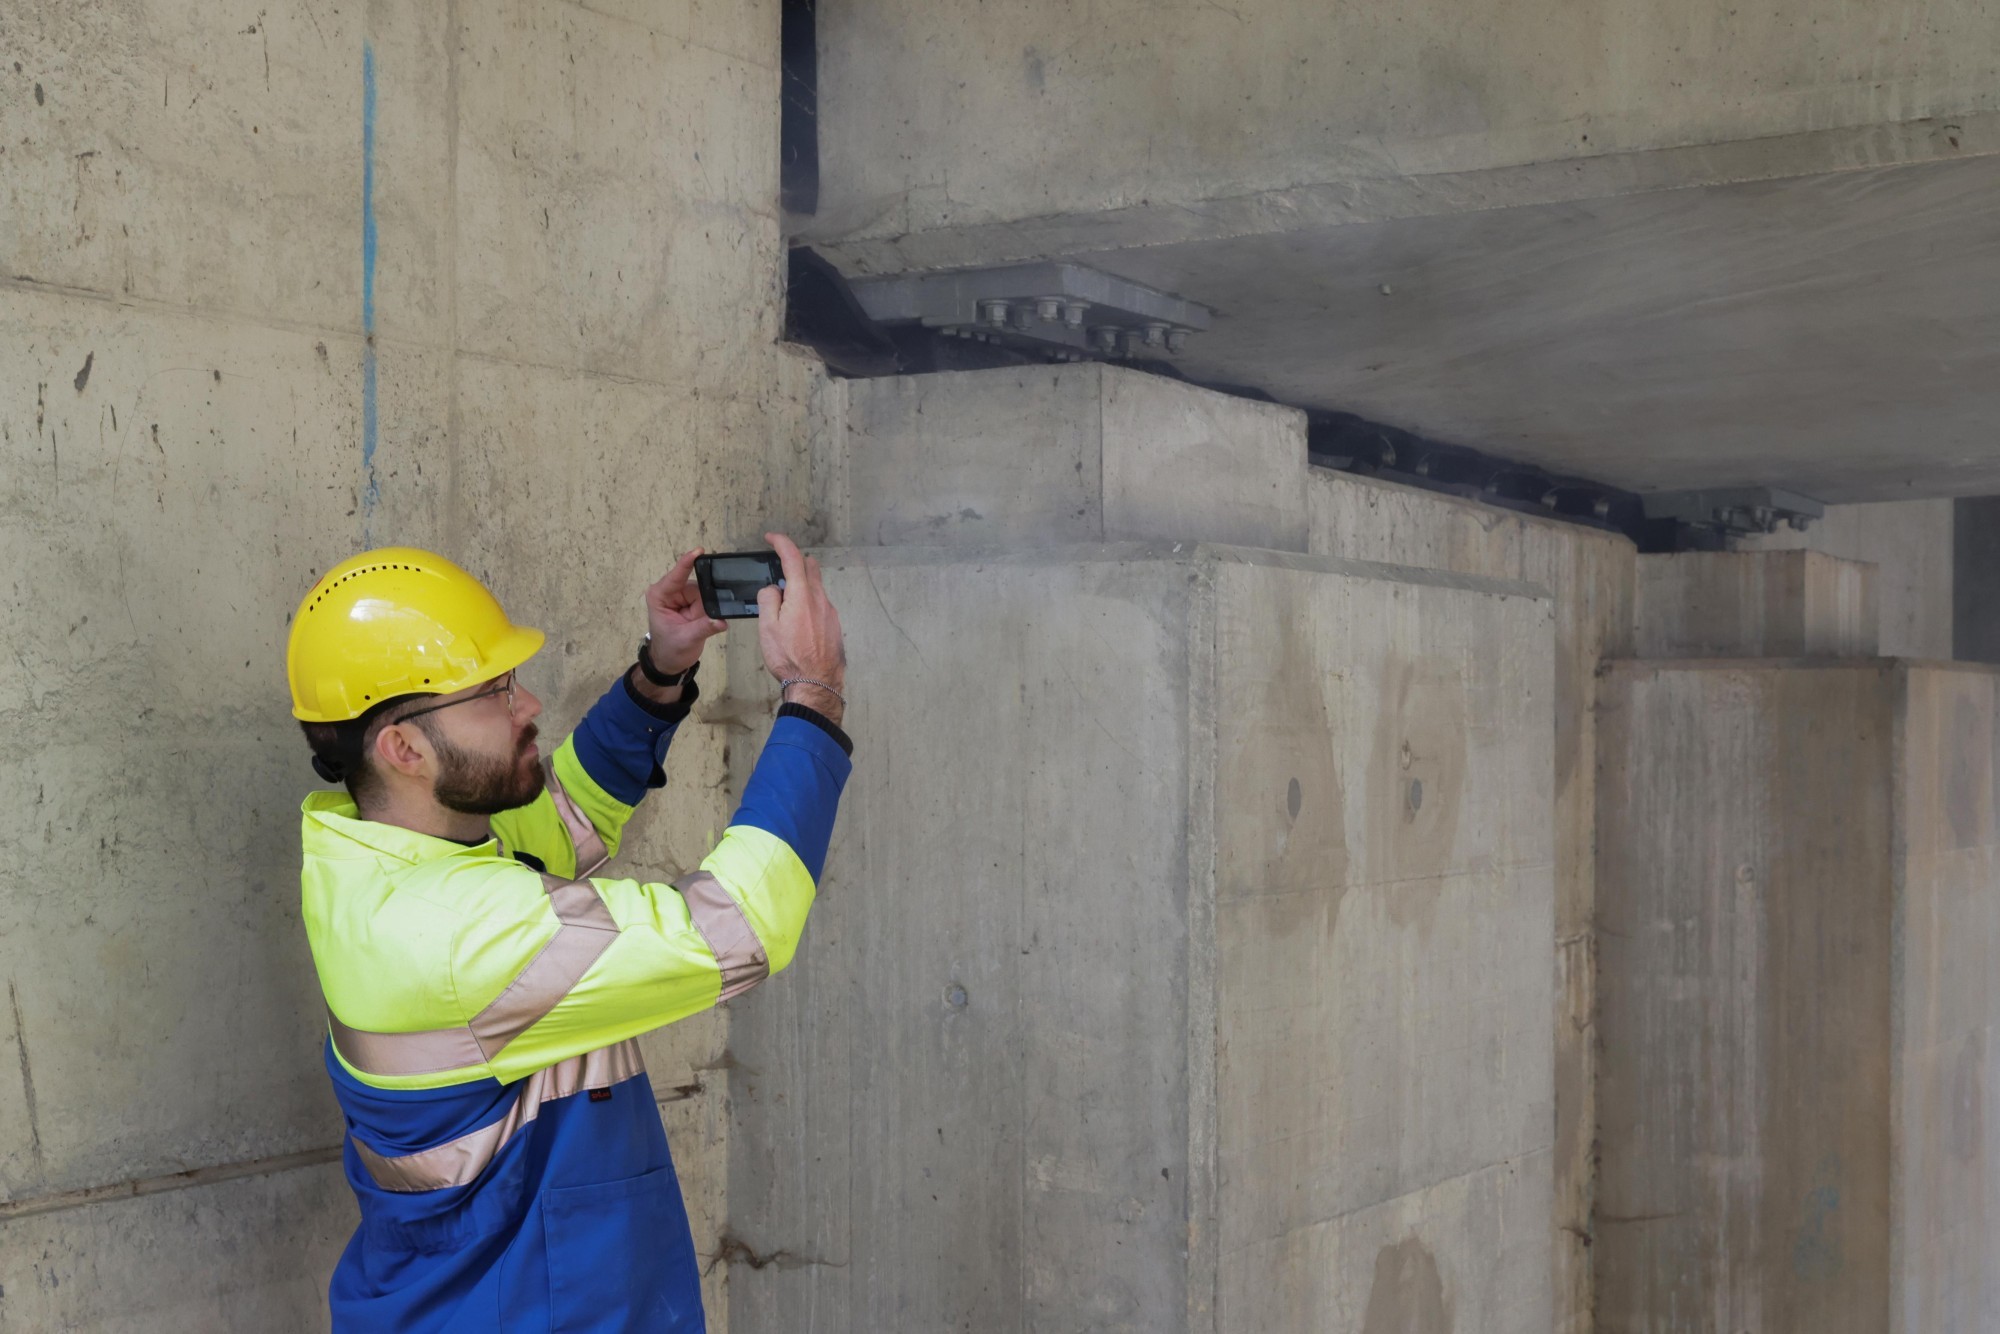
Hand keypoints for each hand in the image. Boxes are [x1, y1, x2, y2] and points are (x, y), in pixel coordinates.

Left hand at [644, 548, 726, 674]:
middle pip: (696, 586)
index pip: (676, 576)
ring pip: (705, 593)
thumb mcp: (686, 640)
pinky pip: (709, 600)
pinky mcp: (693, 603)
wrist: (670, 663)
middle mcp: (671, 592)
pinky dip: (712, 609)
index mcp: (660, 596)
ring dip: (708, 608)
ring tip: (701, 624)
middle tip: (703, 617)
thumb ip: (704, 628)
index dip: (687, 563)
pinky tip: (710, 618)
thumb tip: (722, 620)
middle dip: (705, 599)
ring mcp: (683, 596)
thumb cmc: (670, 650)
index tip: (699, 551)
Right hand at [756, 533, 845, 722]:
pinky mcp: (834, 625)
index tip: (771, 539)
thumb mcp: (768, 627)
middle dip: (794, 562)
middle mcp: (821, 599)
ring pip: (816, 588)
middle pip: (810, 568)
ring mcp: (830, 612)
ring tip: (784, 606)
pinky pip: (820, 605)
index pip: (793, 558)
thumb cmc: (790, 658)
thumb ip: (768, 599)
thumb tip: (773, 588)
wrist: (816, 684)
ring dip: (801, 587)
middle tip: (777, 572)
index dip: (781, 543)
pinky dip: (808, 604)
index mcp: (803, 595)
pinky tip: (798, 622)